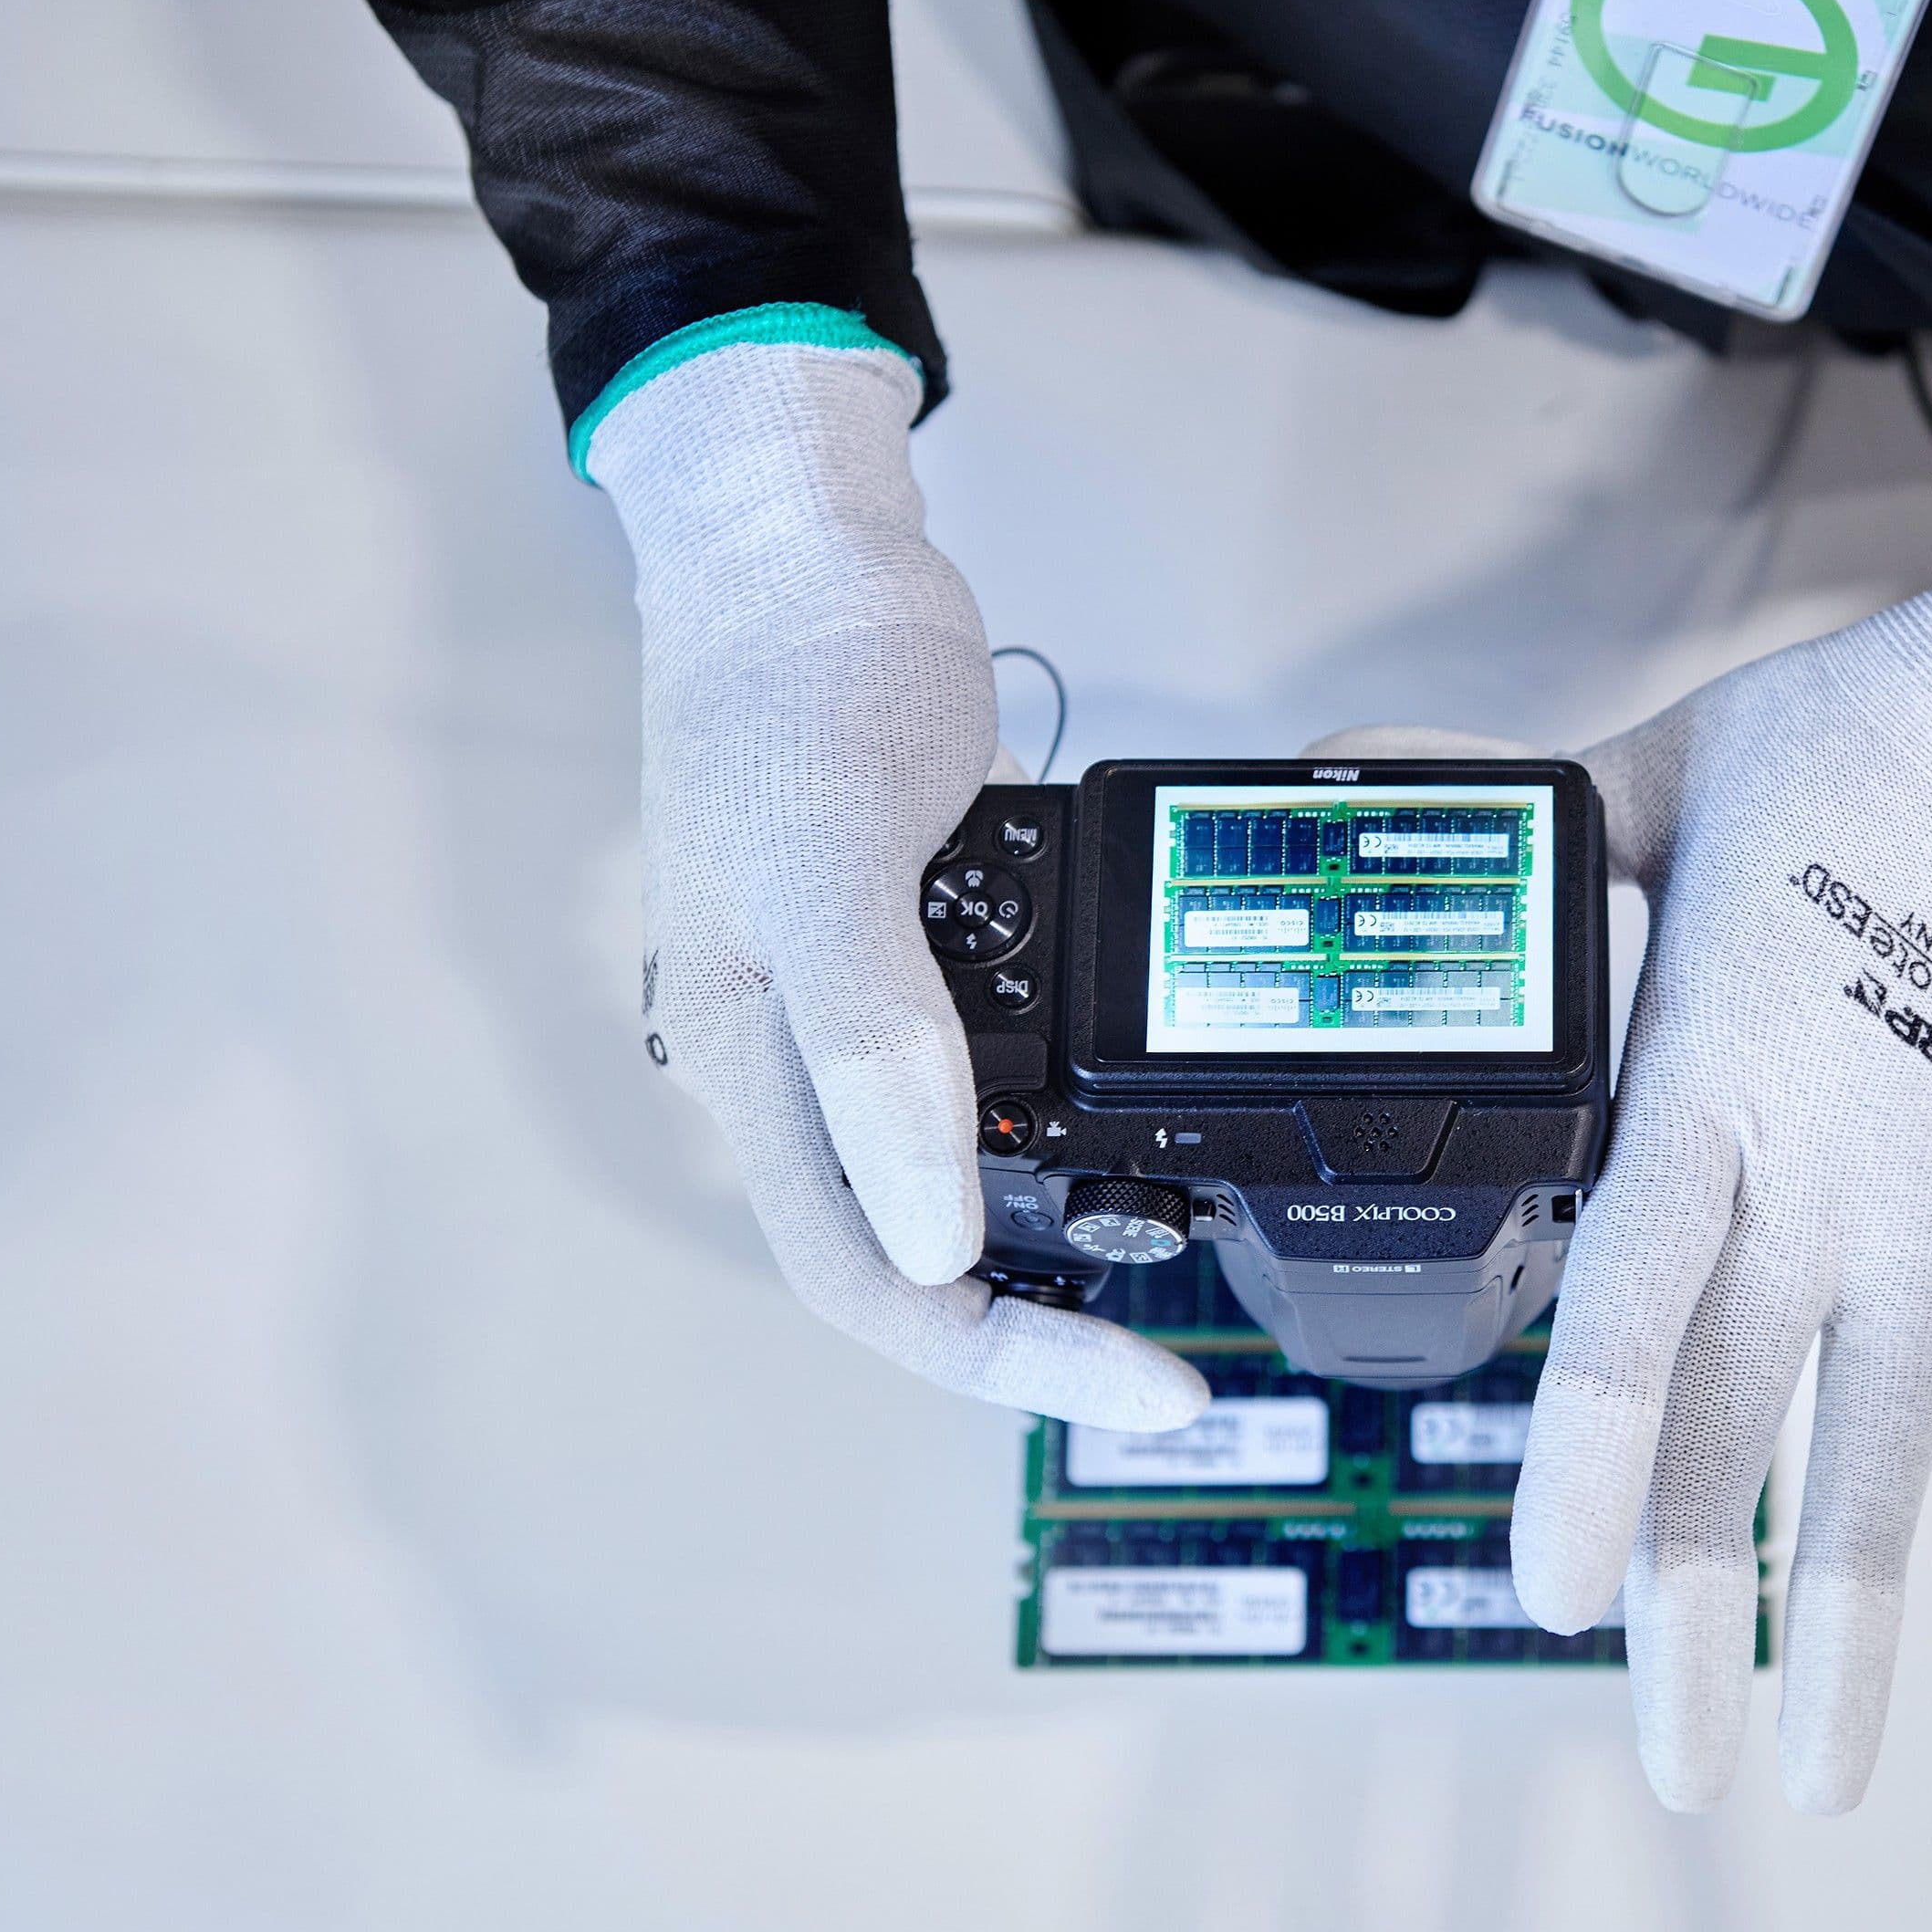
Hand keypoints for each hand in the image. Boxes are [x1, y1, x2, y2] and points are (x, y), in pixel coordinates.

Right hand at [591, 337, 1201, 1429]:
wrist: (802, 539)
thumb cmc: (796, 674)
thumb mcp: (834, 851)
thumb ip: (873, 1042)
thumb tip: (932, 1240)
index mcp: (751, 1060)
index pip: (867, 1278)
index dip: (1005, 1358)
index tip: (1152, 1392)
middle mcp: (795, 1059)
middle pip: (910, 1256)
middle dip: (1039, 1331)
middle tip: (1180, 1370)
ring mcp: (857, 1006)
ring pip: (948, 1178)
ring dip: (1045, 1244)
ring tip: (1174, 1283)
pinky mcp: (921, 946)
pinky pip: (985, 1075)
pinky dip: (1066, 1118)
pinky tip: (1147, 1122)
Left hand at [1336, 489, 1931, 1810]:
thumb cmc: (1880, 739)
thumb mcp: (1667, 769)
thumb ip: (1524, 822)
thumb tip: (1356, 778)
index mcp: (1713, 1089)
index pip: (1634, 1309)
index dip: (1590, 1460)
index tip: (1551, 1593)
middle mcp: (1825, 1192)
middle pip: (1736, 1430)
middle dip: (1689, 1610)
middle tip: (1669, 1766)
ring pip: (1892, 1464)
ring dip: (1855, 1634)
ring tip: (1820, 1783)